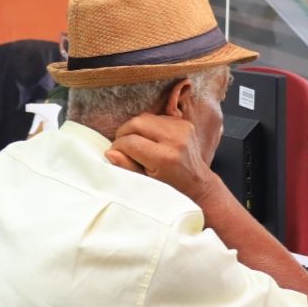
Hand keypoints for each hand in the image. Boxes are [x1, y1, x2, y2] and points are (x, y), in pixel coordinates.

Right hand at [105, 113, 219, 202]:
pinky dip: (148, 126)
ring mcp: (181, 128)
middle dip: (123, 133)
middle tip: (121, 146)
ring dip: (135, 129)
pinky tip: (150, 139)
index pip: (130, 142)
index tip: (115, 154)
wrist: (197, 184)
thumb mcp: (146, 183)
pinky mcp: (184, 123)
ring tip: (135, 143)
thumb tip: (109, 152)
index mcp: (165, 158)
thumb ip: (127, 166)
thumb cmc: (170, 188)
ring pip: (145, 117)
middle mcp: (175, 139)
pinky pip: (157, 118)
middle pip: (136, 123)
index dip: (118, 146)